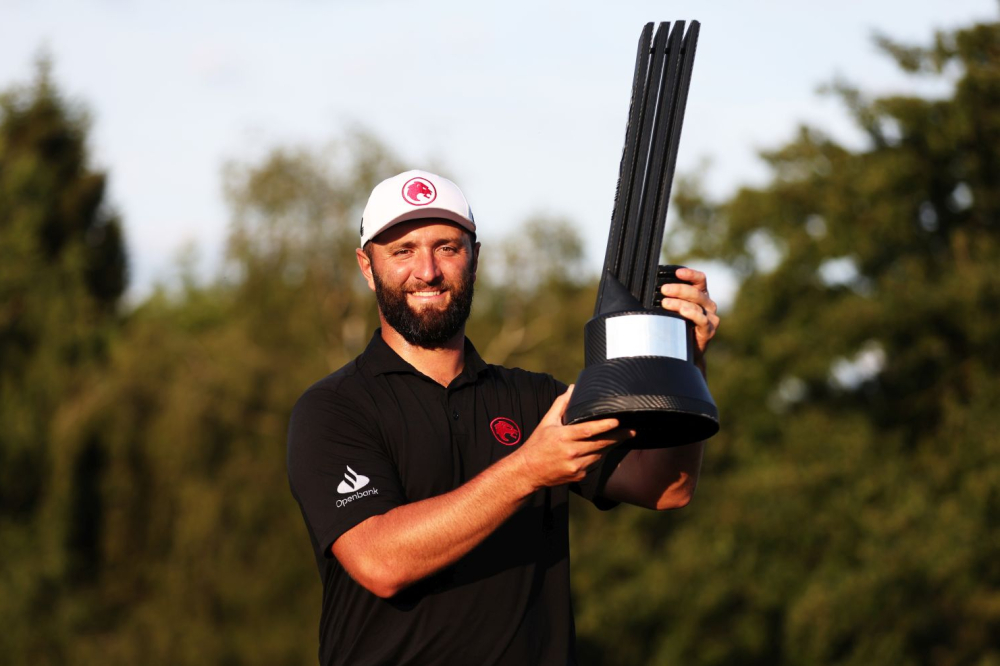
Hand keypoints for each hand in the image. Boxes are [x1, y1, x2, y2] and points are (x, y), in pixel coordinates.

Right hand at [514, 385, 634, 489]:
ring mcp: (575, 466)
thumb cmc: (537, 444)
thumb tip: (572, 388)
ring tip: (621, 438)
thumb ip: (561, 405)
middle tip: (631, 431)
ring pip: (599, 455)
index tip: (618, 421)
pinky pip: (594, 464)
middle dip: (618, 437)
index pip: (588, 430)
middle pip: (600, 444)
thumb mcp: (546, 422)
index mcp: (563, 437)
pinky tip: (603, 450)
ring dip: (610, 446)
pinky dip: (599, 456)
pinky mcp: (578, 475)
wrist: (527, 471)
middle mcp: (571, 452)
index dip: (605, 426)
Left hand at [659, 266, 719, 365]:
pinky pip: (702, 319)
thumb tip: (645, 288)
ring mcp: (710, 317)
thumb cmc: (677, 326)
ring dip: (680, 302)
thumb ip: (667, 297)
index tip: (677, 272)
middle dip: (679, 289)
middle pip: (696, 292)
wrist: (684, 353)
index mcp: (700, 294)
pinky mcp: (709, 330)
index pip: (699, 279)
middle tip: (664, 289)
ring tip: (665, 302)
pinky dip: (692, 314)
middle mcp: (707, 304)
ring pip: (697, 305)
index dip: (690, 274)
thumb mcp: (672, 309)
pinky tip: (682, 312)